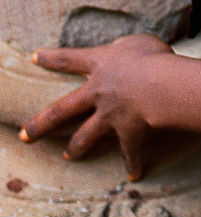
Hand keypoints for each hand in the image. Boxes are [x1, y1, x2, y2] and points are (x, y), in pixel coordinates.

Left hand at [20, 34, 173, 180]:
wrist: (160, 85)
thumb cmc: (151, 57)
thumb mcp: (137, 42)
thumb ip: (125, 47)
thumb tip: (123, 51)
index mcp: (100, 64)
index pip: (68, 59)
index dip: (51, 57)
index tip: (34, 57)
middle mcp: (97, 92)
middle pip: (61, 110)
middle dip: (41, 124)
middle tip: (25, 135)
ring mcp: (109, 116)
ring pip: (85, 136)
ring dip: (76, 147)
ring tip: (68, 156)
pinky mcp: (128, 133)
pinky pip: (130, 152)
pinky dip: (133, 164)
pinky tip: (134, 174)